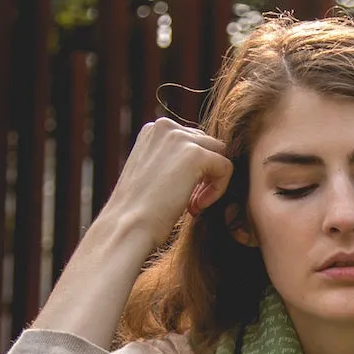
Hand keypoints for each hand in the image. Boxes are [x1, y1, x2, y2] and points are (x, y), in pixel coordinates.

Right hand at [103, 116, 233, 249]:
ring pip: (219, 155)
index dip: (194, 171)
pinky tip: (195, 207)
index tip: (179, 196)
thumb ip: (172, 162)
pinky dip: (218, 191)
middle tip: (188, 203)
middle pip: (209, 146)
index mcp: (154, 130)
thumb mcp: (152, 175)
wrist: (128, 226)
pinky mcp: (195, 155)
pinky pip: (225, 168)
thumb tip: (204, 166)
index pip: (193, 141)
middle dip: (204, 175)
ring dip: (211, 183)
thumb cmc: (138, 212)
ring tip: (192, 206)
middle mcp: (166, 127)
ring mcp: (180, 138)